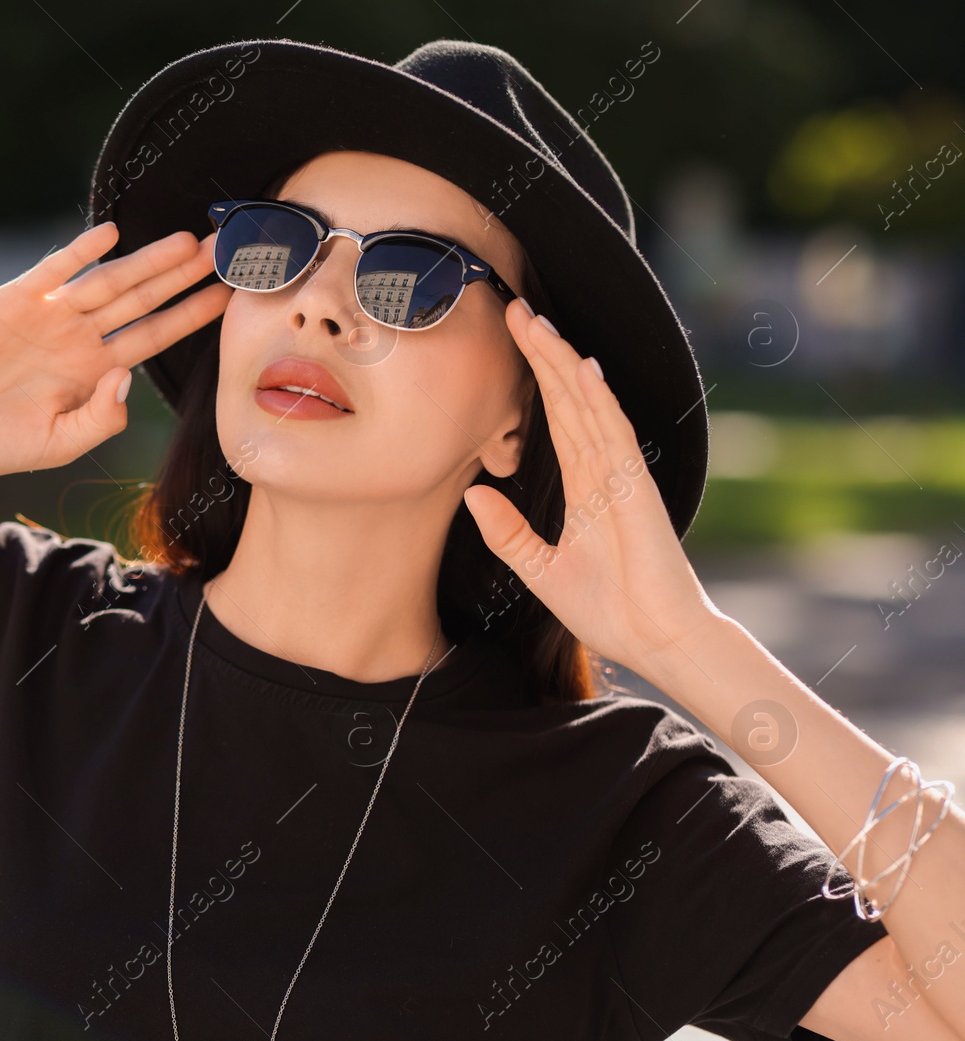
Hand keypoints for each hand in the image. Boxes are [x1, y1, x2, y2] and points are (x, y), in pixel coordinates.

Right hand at [0, 223, 230, 479]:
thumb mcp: (59, 445)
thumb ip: (100, 418)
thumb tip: (125, 376)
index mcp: (96, 370)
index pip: (154, 335)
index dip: (191, 315)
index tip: (229, 297)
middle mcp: (81, 336)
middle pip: (143, 299)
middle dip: (183, 275)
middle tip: (224, 250)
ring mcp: (51, 315)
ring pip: (109, 280)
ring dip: (146, 261)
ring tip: (186, 243)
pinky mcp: (15, 300)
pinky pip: (54, 271)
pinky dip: (79, 252)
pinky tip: (109, 234)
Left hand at [461, 300, 722, 673]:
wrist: (655, 641)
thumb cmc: (610, 610)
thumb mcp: (540, 570)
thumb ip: (510, 534)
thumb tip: (474, 496)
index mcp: (586, 486)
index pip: (555, 418)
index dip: (535, 377)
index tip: (511, 339)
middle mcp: (604, 471)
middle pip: (569, 399)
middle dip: (544, 354)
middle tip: (515, 309)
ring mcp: (622, 477)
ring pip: (588, 407)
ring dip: (563, 364)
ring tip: (538, 324)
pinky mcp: (635, 491)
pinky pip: (613, 437)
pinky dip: (597, 402)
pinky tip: (581, 371)